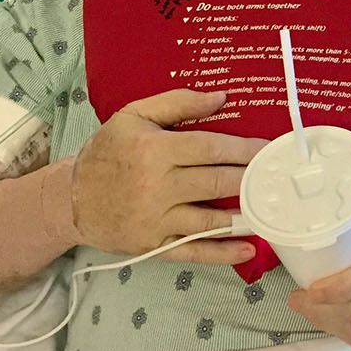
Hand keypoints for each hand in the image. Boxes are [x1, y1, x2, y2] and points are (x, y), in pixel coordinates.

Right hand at [70, 88, 264, 263]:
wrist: (71, 197)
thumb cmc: (108, 151)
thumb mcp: (134, 116)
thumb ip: (178, 103)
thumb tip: (221, 98)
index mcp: (154, 150)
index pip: (210, 148)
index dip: (243, 149)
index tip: (269, 150)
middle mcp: (157, 186)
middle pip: (215, 183)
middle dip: (251, 179)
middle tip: (279, 177)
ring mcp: (156, 220)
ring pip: (209, 220)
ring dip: (244, 216)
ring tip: (272, 209)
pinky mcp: (154, 246)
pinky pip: (193, 252)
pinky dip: (223, 253)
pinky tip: (249, 248)